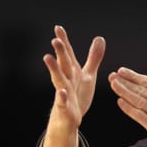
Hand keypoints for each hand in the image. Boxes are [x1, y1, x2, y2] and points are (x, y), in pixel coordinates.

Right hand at [40, 25, 104, 146]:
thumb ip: (93, 58)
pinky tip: (61, 92)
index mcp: (73, 72)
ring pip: (59, 80)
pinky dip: (61, 97)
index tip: (58, 27)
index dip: (64, 41)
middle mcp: (67, 80)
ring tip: (47, 57)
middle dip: (60, 52)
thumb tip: (99, 38)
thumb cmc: (77, 95)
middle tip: (55, 39)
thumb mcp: (87, 75)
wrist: (69, 119)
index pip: (68, 55)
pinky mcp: (65, 108)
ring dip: (54, 69)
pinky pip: (62, 102)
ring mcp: (64, 94)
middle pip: (64, 64)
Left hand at [108, 67, 146, 146]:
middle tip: (112, 76)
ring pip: (138, 100)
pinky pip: (139, 116)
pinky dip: (128, 108)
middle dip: (125, 82)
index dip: (134, 76)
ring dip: (123, 92)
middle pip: (141, 89)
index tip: (122, 71)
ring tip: (113, 85)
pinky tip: (120, 102)